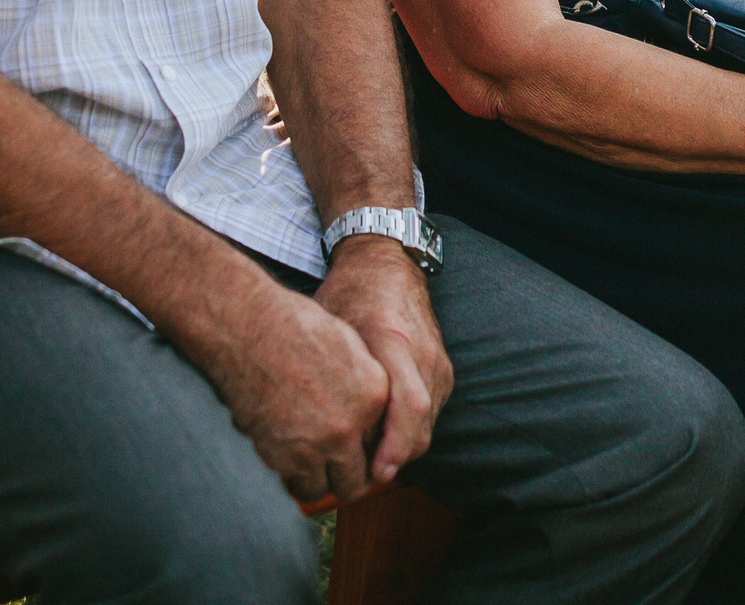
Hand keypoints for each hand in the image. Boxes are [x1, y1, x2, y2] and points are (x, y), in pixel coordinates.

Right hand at [190, 271, 394, 504]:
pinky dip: (293, 479)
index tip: (353, 447)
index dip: (365, 448)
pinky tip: (287, 458)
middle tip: (333, 467)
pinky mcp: (284, 458)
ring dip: (320, 481)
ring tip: (309, 466)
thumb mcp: (348, 347)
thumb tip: (364, 411)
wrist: (248, 331)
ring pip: (327, 490)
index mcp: (374, 394)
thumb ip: (365, 385)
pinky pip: (297, 486)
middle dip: (347, 476)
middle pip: (359, 478)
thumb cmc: (293, 328)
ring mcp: (318, 446)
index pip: (381, 444)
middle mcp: (351, 426)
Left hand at [313, 236, 453, 486]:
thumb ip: (326, 373)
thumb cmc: (350, 295)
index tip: (374, 473)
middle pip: (421, 425)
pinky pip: (431, 412)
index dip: (394, 447)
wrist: (386, 265)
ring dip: (402, 450)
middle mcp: (422, 354)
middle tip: (363, 479)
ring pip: (428, 424)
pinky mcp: (443, 368)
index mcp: (391, 341)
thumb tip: (301, 425)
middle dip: (396, 460)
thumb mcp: (329, 328)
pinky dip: (410, 431)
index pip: (408, 406)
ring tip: (367, 464)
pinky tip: (382, 437)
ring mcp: (437, 361)